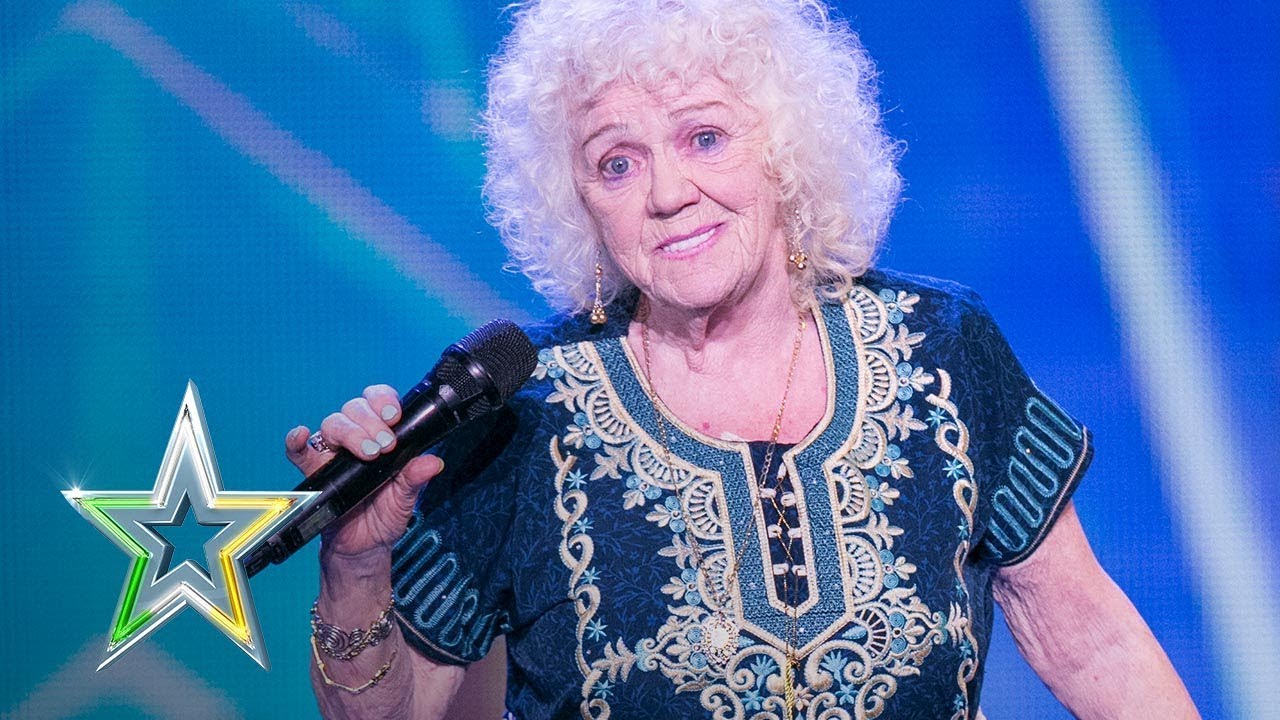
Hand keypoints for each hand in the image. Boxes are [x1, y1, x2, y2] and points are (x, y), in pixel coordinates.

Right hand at [284, 384, 443, 557]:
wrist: (364, 547)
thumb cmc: (384, 516)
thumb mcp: (406, 498)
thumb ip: (416, 478)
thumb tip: (433, 463)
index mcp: (381, 435)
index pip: (378, 401)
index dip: (384, 400)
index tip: (394, 416)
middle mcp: (355, 438)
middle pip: (354, 408)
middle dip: (371, 422)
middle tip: (385, 446)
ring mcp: (332, 453)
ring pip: (332, 423)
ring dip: (350, 432)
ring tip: (368, 454)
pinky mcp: (313, 472)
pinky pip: (299, 451)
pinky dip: (296, 441)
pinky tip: (301, 436)